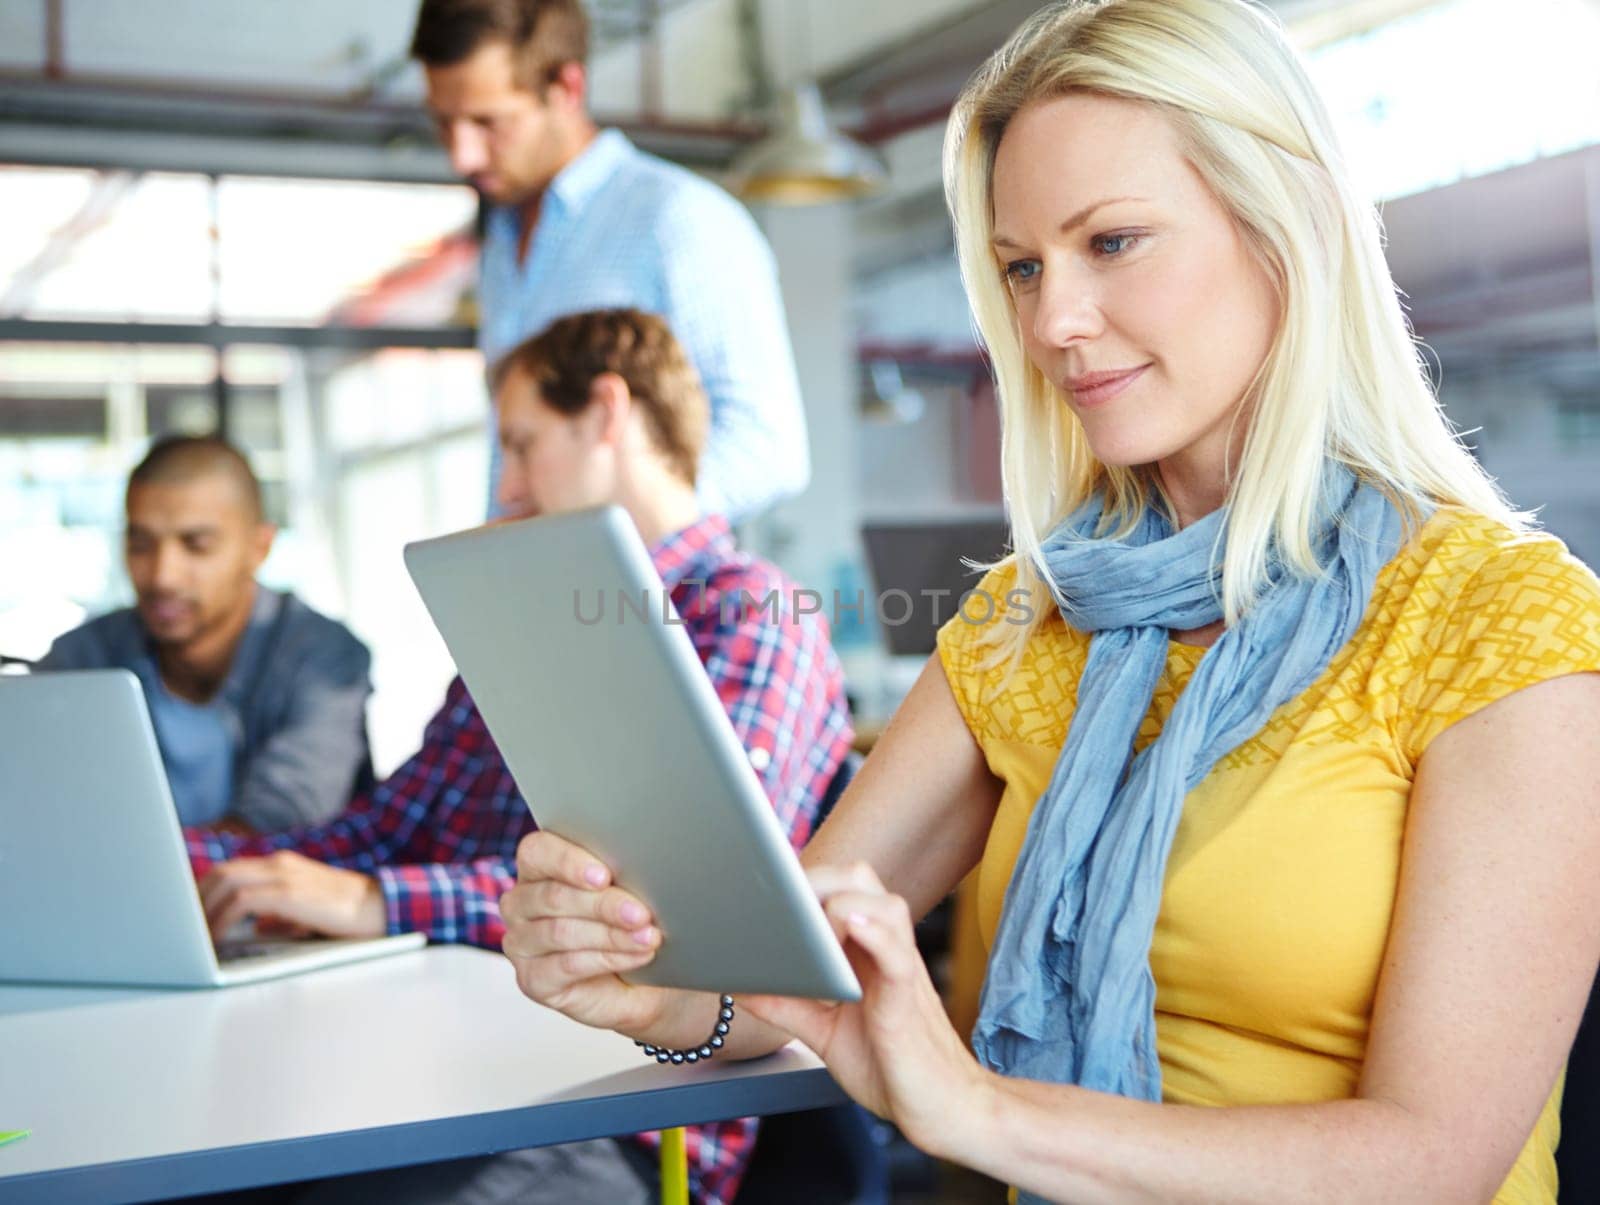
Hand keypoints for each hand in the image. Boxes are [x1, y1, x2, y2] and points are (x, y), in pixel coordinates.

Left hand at [198, 851, 386, 941]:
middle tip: (180, 927)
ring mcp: (285, 875)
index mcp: (281, 865)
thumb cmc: (346, 914)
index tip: (186, 914)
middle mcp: (279, 864)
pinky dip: (222, 919)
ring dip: (203, 911)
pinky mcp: (290, 892)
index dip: (203, 891)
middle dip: (193, 900)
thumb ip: (278, 914)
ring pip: (226, 882)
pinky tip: (214, 939)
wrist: (381, 907)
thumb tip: (255, 927)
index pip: (230, 870)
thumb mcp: (305, 911)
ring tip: (192, 936)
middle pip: (220, 872)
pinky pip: (242, 901)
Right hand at [500, 830, 672, 1033]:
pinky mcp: (532, 979)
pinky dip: (608, 959)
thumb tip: (643, 866)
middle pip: (554, 896)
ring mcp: (521, 944)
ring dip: (611, 935)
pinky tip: (637, 956)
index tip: (604, 876)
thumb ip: (621, 874)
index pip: (537, 852)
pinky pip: (568, 965)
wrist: (637, 980)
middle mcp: (520, 903)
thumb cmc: (629, 924)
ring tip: (648, 937)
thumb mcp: (627, 891)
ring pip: (561, 932)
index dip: (568, 861)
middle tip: (640, 914)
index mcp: (538, 868)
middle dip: (603, 904)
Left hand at [739, 862, 991, 1154]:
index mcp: (866, 950)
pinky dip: (875, 935)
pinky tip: (851, 927)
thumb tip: (740, 986)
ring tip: (813, 923)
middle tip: (782, 900)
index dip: (803, 877)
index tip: (765, 883)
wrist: (940, 1110)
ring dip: (843, 902)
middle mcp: (886, 951)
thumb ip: (787, 1006)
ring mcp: (901, 971)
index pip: (840, 887)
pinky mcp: (907, 1001)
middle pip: (860, 880)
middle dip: (816, 878)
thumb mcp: (824, 1033)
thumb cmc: (889, 1067)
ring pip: (884, 906)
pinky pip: (897, 956)